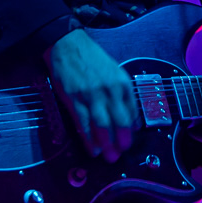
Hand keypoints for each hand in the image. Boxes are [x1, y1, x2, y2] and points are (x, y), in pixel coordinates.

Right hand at [45, 29, 135, 162]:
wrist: (68, 45)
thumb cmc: (93, 59)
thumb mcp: (115, 71)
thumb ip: (122, 92)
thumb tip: (129, 116)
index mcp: (122, 82)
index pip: (132, 111)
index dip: (132, 128)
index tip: (130, 138)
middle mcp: (110, 90)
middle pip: (120, 122)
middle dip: (122, 141)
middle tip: (122, 153)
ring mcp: (92, 96)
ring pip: (103, 126)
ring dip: (107, 145)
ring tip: (110, 157)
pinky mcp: (74, 100)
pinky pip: (83, 124)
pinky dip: (89, 139)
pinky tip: (93, 149)